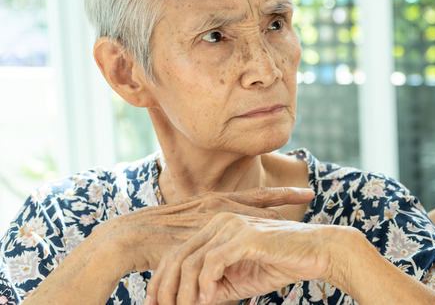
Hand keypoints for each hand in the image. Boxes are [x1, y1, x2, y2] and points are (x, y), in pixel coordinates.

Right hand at [96, 186, 314, 276]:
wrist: (124, 240)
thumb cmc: (154, 236)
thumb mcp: (187, 228)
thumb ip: (210, 231)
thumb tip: (228, 240)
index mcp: (212, 202)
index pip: (252, 197)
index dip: (277, 195)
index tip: (304, 193)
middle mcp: (212, 204)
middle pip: (255, 198)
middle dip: (283, 196)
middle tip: (311, 192)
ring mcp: (204, 216)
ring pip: (246, 212)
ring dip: (270, 211)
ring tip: (296, 209)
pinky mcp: (195, 229)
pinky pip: (226, 230)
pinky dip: (245, 231)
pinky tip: (262, 232)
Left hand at [144, 215, 349, 304]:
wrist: (317, 252)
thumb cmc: (280, 263)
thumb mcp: (239, 280)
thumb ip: (214, 287)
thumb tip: (190, 301)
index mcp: (215, 227)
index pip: (176, 254)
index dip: (162, 282)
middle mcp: (219, 221)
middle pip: (177, 257)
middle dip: (164, 289)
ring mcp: (232, 226)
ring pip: (192, 262)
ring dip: (185, 292)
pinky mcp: (245, 236)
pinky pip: (213, 262)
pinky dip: (206, 284)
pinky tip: (208, 298)